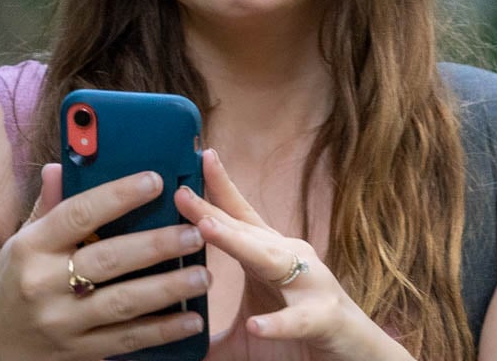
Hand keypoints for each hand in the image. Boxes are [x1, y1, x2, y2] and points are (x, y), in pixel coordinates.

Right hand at [0, 163, 209, 360]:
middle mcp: (43, 283)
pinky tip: (191, 319)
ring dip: (168, 288)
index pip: (78, 213)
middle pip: (108, 258)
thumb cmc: (15, 283)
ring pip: (123, 302)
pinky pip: (126, 339)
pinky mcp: (78, 352)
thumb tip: (60, 164)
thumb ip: (48, 206)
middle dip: (156, 244)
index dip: (119, 195)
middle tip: (194, 233)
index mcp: (31, 246)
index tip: (156, 180)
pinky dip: (162, 331)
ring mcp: (62, 322)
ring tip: (203, 274)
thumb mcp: (22, 242)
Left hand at [174, 151, 410, 360]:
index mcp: (270, 256)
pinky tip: (256, 324)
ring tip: (207, 229)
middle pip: (246, 230)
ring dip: (239, 243)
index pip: (242, 215)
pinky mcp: (325, 319)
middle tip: (181, 193)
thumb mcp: (249, 328)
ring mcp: (310, 286)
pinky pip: (299, 319)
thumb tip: (171, 334)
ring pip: (271, 260)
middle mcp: (291, 261)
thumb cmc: (299, 340)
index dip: (220, 187)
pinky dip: (278, 323)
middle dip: (213, 210)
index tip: (199, 156)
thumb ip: (210, 330)